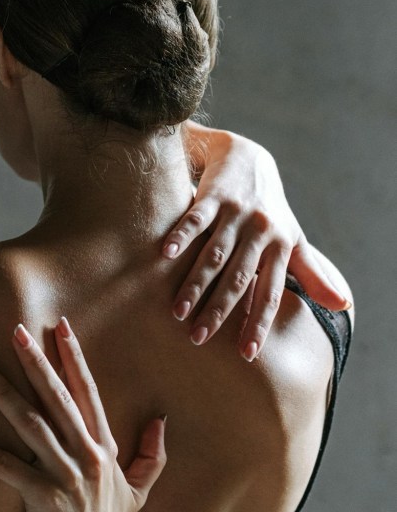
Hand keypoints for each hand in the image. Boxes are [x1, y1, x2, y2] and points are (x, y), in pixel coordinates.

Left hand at [0, 318, 165, 511]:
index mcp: (103, 448)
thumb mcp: (137, 492)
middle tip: (15, 330)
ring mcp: (66, 477)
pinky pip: (7, 468)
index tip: (61, 327)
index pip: (87, 393)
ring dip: (3, 394)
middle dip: (36, 361)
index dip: (74, 358)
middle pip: (58, 399)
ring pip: (31, 425)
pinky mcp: (43, 498)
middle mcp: (87, 456)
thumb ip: (151, 457)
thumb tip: (161, 421)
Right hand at [163, 127, 351, 359]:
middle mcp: (261, 231)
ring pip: (215, 254)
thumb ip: (313, 275)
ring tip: (178, 311)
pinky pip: (196, 218)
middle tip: (198, 339)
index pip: (270, 293)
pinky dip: (181, 235)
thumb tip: (345, 305)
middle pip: (238, 278)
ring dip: (195, 283)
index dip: (258, 324)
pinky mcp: (214, 196)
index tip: (246, 354)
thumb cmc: (271, 209)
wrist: (248, 157)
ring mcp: (236, 213)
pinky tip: (165, 255)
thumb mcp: (294, 239)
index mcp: (280, 247)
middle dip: (219, 310)